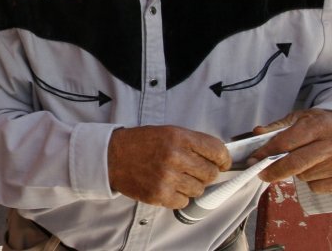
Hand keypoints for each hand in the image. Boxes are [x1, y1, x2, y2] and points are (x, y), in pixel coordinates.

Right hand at [108, 125, 230, 208]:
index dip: (223, 159)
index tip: (221, 163)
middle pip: (211, 173)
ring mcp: (167, 177)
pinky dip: (178, 197)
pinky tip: (167, 186)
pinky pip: (184, 202)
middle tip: (191, 170)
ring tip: (175, 178)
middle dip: (204, 173)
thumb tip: (218, 158)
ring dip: (191, 186)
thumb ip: (191, 143)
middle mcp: (175, 156)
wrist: (111, 156)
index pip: (217, 151)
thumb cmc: (140, 143)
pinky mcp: (160, 194)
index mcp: (178, 137)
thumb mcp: (166, 132)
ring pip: (199, 190)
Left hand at [247, 109, 331, 191]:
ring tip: (304, 160)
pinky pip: (316, 186)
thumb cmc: (323, 125)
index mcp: (317, 126)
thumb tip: (257, 132)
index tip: (253, 159)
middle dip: (274, 171)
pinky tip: (316, 168)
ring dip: (296, 172)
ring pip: (304, 176)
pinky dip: (310, 181)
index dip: (266, 152)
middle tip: (262, 174)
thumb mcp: (302, 118)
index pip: (286, 142)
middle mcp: (329, 145)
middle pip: (295, 164)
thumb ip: (279, 126)